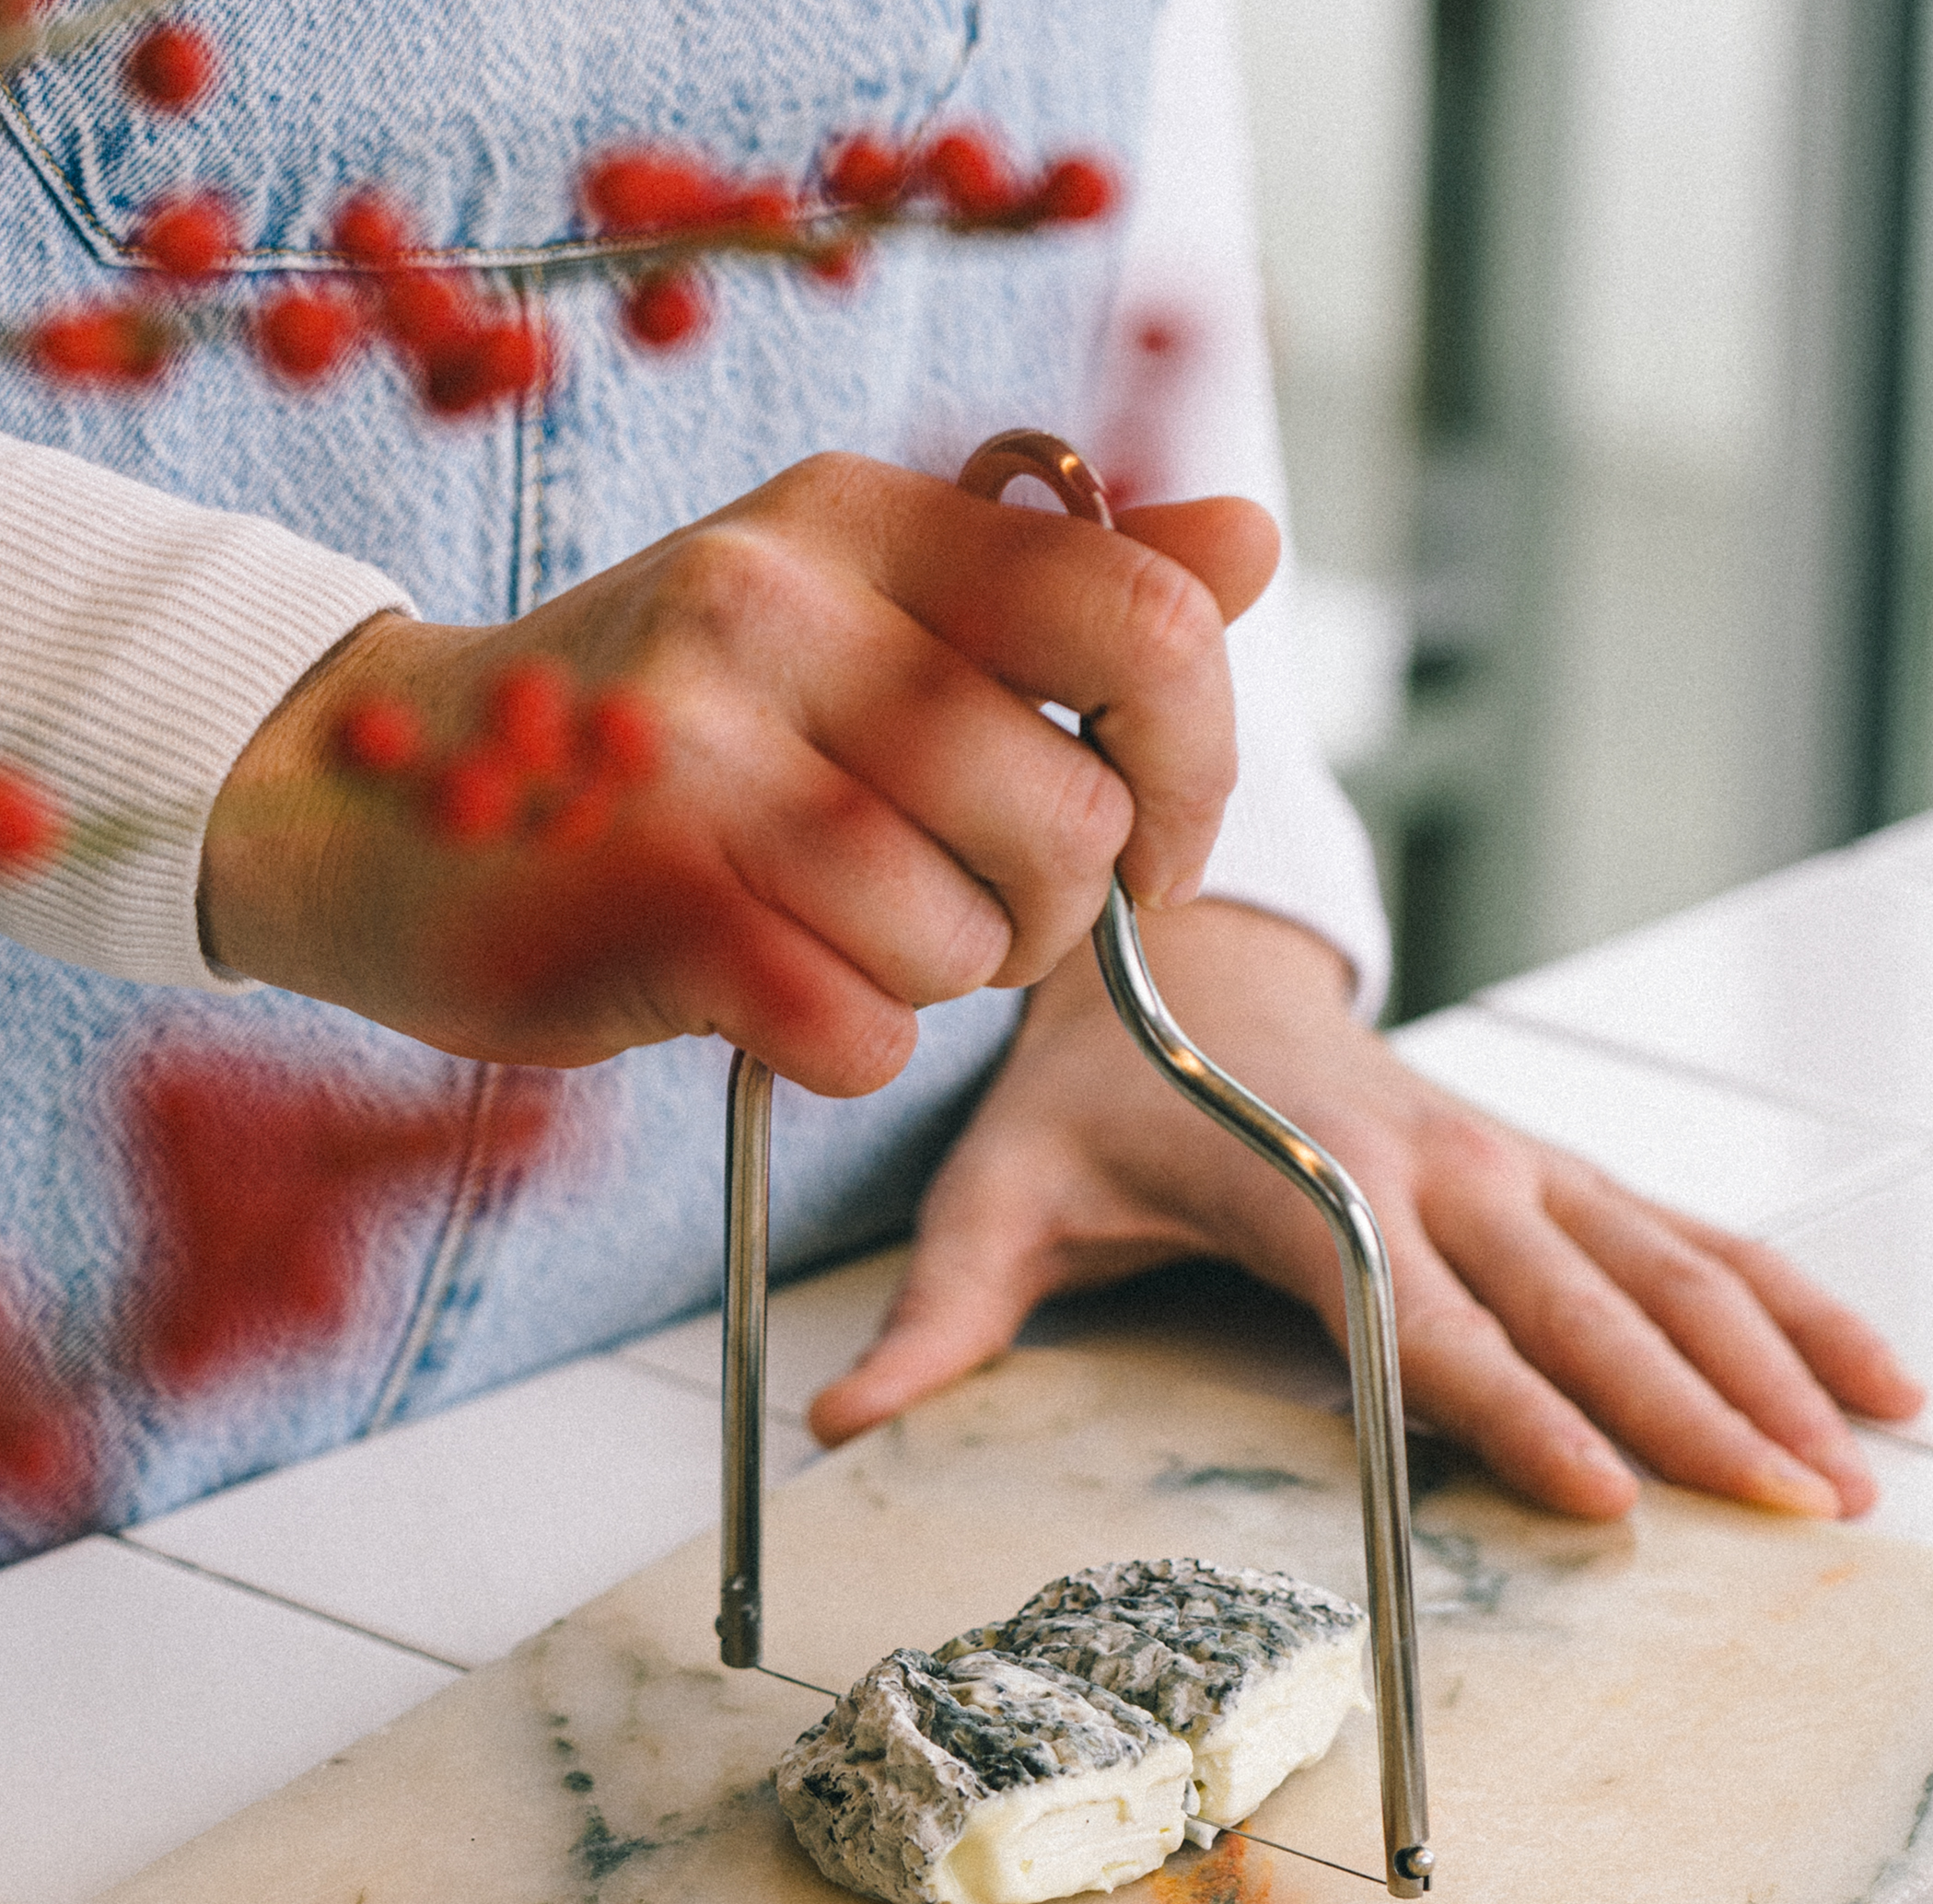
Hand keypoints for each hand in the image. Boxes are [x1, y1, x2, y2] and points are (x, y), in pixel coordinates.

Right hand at [199, 453, 1277, 1095]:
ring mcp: (702, 754)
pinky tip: (763, 989)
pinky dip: (843, 1045)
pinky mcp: (648, 905)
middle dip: (1050, 911)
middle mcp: (778, 606)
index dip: (1194, 763)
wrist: (370, 800)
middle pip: (1078, 820)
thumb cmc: (653, 730)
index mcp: (857, 518)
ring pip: (972, 943)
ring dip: (933, 982)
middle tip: (943, 897)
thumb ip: (1055, 589)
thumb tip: (1251, 543)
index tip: (1147, 834)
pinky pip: (863, 1033)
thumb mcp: (849, 608)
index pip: (1144, 618)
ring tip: (825, 926)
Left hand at [810, 902, 1923, 1518]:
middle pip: (1584, 1304)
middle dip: (1695, 1411)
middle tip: (1795, 1509)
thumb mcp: (992, 1186)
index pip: (1430, 1321)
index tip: (1605, 1497)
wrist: (1183, 942)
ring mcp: (1513, 1159)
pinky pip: (1692, 1227)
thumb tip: (845, 1417)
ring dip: (1773, 1365)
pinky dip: (1793, 1297)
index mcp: (1316, 1190)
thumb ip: (940, 1308)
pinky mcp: (1549, 1161)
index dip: (1516, 1410)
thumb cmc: (1088, 1083)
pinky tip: (1879, 1371)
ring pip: (1669, 1265)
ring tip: (1867, 1463)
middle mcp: (1439, 1170)